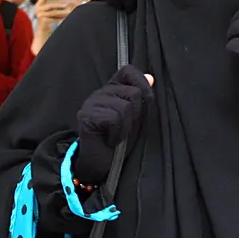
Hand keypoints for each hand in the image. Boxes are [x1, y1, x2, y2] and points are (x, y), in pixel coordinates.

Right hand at [35, 0, 78, 27]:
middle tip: (66, 5)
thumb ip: (52, 6)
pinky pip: (54, 18)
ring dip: (62, 12)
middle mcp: (38, 10)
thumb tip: (64, 2)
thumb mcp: (47, 11)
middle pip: (50, 5)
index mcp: (38, 5)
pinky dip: (60, 18)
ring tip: (68, 12)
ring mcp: (40, 15)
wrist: (42, 30)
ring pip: (53, 12)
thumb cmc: (46, 19)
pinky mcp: (44, 21)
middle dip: (59, 5)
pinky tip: (64, 18)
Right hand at [72, 66, 154, 183]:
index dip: (141, 83)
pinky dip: (117, 133)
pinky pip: (115, 119)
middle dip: (137, 115)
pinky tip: (110, 140)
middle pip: (134, 93)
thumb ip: (142, 98)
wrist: (101, 166)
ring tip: (118, 135)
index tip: (141, 104)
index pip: (129, 71)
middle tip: (126, 129)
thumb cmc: (121, 142)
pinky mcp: (87, 116)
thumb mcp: (137, 119)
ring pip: (125, 106)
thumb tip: (151, 78)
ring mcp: (91, 103)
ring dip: (127, 127)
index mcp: (113, 90)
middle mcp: (101, 92)